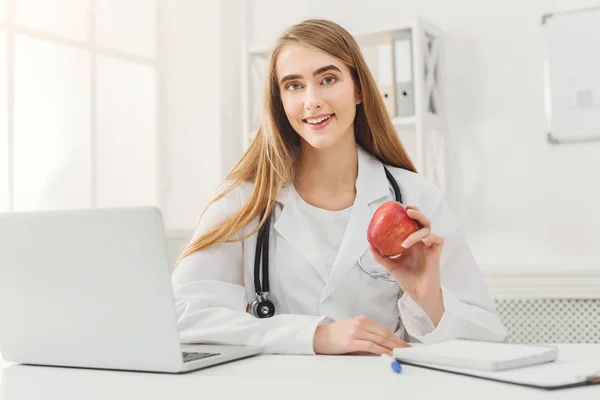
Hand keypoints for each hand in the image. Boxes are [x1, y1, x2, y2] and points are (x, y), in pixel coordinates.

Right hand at [313, 316, 409, 355]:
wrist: (319, 336)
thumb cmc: (336, 334)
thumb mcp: (353, 328)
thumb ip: (367, 332)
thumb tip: (383, 343)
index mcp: (363, 319)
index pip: (384, 329)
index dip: (396, 337)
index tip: (404, 344)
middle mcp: (361, 323)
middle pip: (385, 334)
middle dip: (398, 343)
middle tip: (408, 350)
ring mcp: (356, 332)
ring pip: (380, 339)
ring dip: (393, 347)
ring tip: (401, 353)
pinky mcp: (351, 341)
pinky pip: (371, 346)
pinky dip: (381, 350)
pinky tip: (388, 354)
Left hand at [370, 206, 444, 322]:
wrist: (418, 293)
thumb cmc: (407, 278)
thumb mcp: (390, 265)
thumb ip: (380, 255)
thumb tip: (370, 243)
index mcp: (411, 241)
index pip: (411, 223)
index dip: (408, 213)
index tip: (398, 207)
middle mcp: (421, 242)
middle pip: (422, 221)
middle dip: (416, 213)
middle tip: (407, 210)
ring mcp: (429, 246)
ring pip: (428, 229)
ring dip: (416, 232)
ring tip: (405, 241)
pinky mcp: (436, 253)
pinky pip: (437, 239)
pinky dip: (429, 238)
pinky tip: (420, 243)